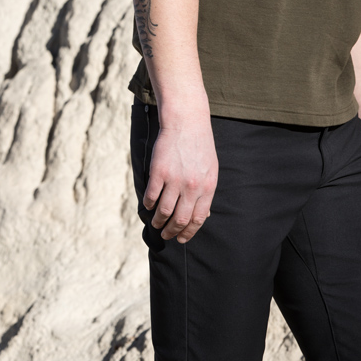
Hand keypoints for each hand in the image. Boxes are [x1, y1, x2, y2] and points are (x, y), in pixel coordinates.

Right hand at [143, 110, 217, 243]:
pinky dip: (149, 205)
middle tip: (166, 234)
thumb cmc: (200, 146)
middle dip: (171, 231)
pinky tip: (149, 205)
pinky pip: (152, 197)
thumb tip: (203, 216)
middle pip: (180, 219)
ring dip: (158, 221)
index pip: (198, 219)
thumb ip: (206, 193)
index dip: (188, 233)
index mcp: (207, 188)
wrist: (187, 122)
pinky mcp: (159, 172)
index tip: (181, 239)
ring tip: (156, 223)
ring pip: (163, 211)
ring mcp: (175, 180)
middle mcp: (192, 187)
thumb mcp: (210, 170)